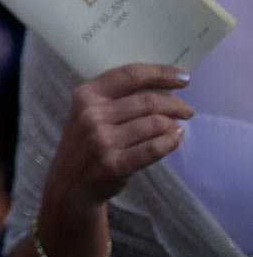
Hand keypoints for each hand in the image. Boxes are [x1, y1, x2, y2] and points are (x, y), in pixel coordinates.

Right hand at [44, 62, 192, 215]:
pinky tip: (174, 138)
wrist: (71, 183)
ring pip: (155, 124)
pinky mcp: (114, 164)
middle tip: (186, 110)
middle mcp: (91, 115)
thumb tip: (165, 85)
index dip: (161, 73)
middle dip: (175, 104)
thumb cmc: (87, 142)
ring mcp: (101, 140)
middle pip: (148, 101)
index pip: (130, 76)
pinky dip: (171, 141)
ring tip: (176, 128)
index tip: (183, 78)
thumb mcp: (88, 112)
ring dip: (173, 125)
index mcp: (85, 95)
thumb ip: (116, 97)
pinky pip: (155, 148)